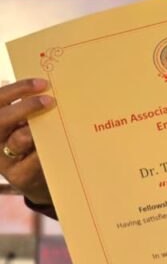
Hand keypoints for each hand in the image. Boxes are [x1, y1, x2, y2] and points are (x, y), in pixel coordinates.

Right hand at [0, 78, 54, 204]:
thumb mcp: (26, 124)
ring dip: (37, 129)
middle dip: (26, 107)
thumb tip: (49, 88)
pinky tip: (63, 143)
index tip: (43, 83)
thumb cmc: (31, 144)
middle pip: (2, 119)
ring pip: (17, 140)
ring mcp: (3, 160)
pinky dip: (47, 149)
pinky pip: (33, 160)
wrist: (34, 180)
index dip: (18, 88)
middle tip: (51, 101)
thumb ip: (30, 110)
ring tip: (57, 123)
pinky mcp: (18, 176)